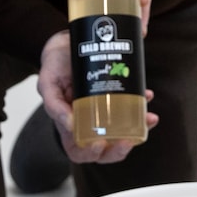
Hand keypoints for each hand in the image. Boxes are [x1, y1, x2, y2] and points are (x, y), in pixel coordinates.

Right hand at [38, 31, 158, 164]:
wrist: (67, 43)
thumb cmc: (54, 66)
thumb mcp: (47, 83)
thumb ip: (54, 104)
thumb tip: (70, 124)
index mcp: (69, 124)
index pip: (80, 151)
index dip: (91, 154)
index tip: (100, 144)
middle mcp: (88, 121)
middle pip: (106, 148)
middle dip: (121, 148)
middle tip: (128, 139)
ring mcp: (104, 110)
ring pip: (123, 130)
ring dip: (139, 128)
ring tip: (149, 118)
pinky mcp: (116, 96)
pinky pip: (131, 108)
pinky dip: (142, 105)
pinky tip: (148, 95)